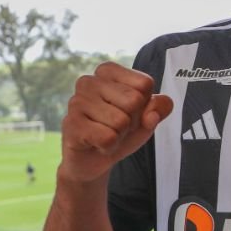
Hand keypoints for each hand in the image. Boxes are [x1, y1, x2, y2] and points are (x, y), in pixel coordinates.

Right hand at [59, 61, 173, 183]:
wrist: (94, 159)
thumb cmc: (120, 130)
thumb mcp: (147, 117)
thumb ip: (160, 108)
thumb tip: (153, 113)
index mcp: (108, 71)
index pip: (144, 83)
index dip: (144, 104)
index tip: (129, 111)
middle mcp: (89, 81)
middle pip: (134, 101)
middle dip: (132, 121)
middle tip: (117, 126)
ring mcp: (76, 102)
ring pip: (121, 121)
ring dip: (120, 135)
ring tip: (106, 134)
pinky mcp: (71, 124)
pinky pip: (107, 138)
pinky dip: (109, 147)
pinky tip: (97, 143)